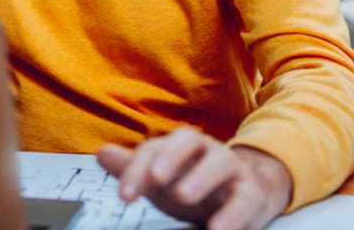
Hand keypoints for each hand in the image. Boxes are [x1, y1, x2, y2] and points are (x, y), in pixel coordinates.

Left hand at [96, 127, 291, 229]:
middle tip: (155, 178)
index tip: (124, 196)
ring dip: (200, 177)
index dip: (137, 169)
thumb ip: (133, 168)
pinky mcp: (251, 193)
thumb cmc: (190, 184)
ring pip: (219, 162)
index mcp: (178, 144)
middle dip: (170, 155)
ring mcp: (230, 167)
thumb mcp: (159, 179)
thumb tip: (101, 153)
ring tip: (181, 195)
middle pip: (187, 138)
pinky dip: (232, 214)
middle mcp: (204, 148)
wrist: (241, 196)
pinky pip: (244, 198)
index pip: (154, 148)